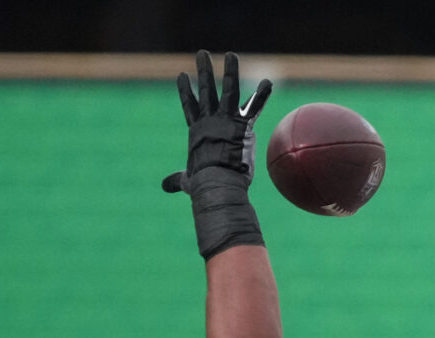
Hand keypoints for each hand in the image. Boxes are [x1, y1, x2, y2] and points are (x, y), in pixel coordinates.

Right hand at [163, 50, 270, 191]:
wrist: (216, 184)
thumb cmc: (203, 185)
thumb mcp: (188, 180)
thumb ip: (177, 180)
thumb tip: (165, 186)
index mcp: (197, 131)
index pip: (190, 106)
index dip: (186, 91)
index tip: (182, 75)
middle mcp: (210, 121)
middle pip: (206, 91)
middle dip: (204, 71)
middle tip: (203, 54)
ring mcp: (226, 121)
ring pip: (228, 90)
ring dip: (231, 71)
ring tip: (231, 55)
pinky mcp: (242, 126)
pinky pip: (255, 107)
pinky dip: (262, 95)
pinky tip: (268, 82)